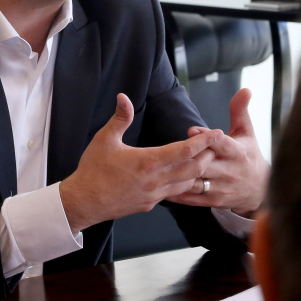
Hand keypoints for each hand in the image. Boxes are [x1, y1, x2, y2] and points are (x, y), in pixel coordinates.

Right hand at [59, 93, 222, 232]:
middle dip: (208, 156)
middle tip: (215, 145)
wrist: (83, 202)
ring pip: (187, 184)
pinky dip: (184, 183)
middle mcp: (156, 180)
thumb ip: (120, 118)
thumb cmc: (93, 170)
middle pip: (195, 169)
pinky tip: (183, 175)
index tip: (216, 133)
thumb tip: (123, 96)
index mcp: (148, 162)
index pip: (185, 151)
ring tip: (204, 158)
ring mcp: (155, 195)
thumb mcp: (105, 139)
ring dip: (198, 171)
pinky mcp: (150, 204)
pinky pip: (174, 193)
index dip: (204, 141)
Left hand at [166, 88, 269, 215]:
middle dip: (187, 157)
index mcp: (238, 153)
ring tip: (159, 169)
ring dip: (177, 176)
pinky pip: (191, 198)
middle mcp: (230, 172)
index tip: (192, 129)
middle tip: (167, 151)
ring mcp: (221, 188)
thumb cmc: (249, 155)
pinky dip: (176, 193)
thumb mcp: (247, 132)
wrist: (260, 190)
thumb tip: (245, 89)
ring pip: (196, 182)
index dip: (207, 137)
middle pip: (205, 164)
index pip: (223, 144)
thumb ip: (240, 111)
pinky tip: (160, 187)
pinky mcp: (213, 201)